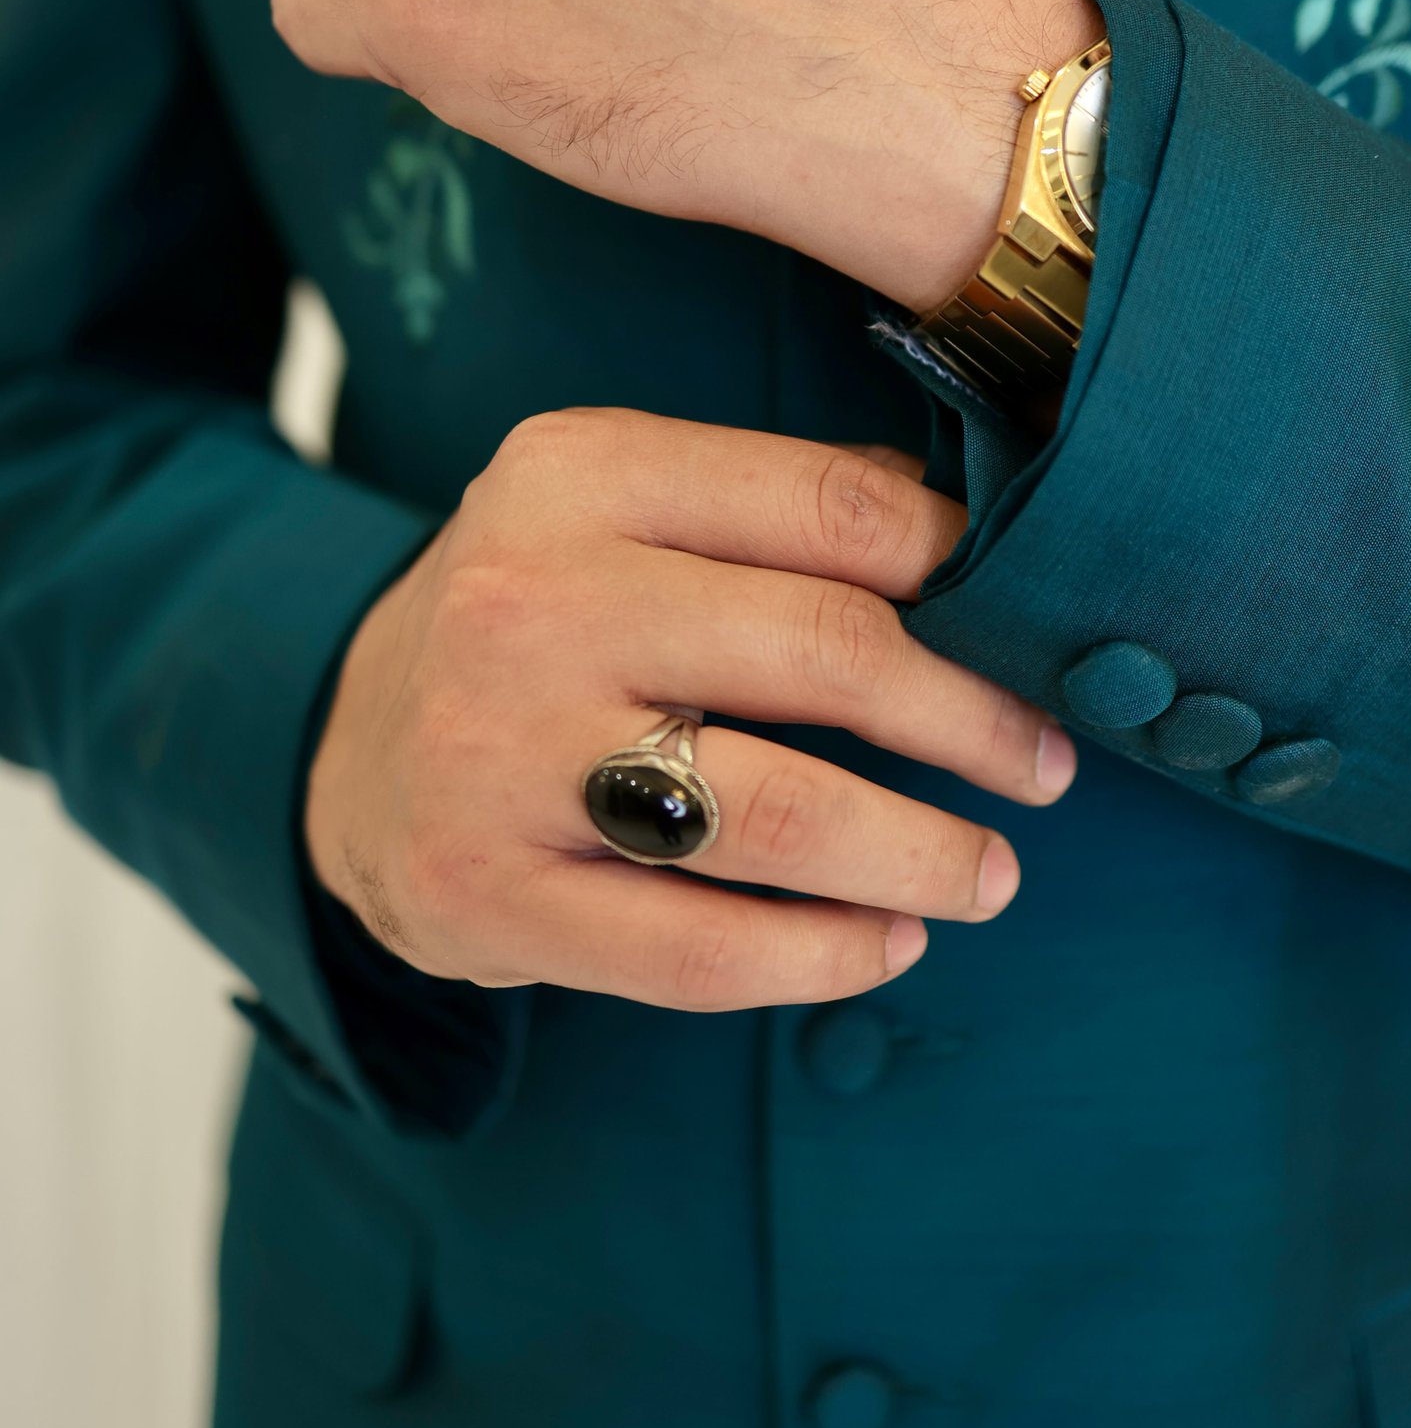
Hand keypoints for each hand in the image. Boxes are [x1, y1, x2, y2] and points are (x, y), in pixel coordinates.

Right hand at [305, 409, 1075, 1008]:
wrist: (346, 743)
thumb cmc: (545, 612)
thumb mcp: (628, 505)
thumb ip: (783, 504)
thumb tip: (983, 531)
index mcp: (578, 473)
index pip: (829, 509)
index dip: (965, 573)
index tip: (1038, 624)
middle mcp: (528, 601)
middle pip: (823, 653)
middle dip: (971, 718)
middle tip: (1047, 764)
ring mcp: (496, 756)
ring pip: (776, 815)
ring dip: (922, 852)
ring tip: (990, 872)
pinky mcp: (484, 896)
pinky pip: (697, 950)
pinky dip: (823, 954)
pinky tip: (889, 940)